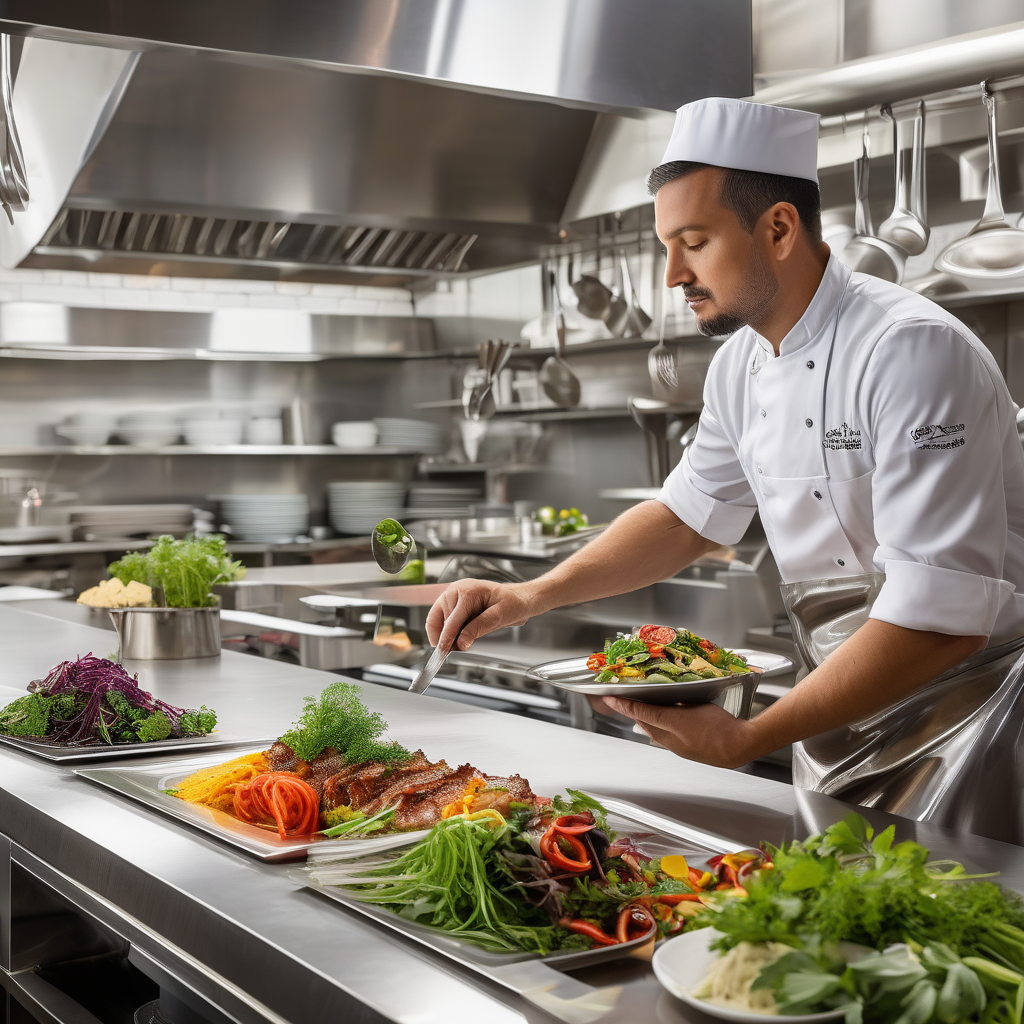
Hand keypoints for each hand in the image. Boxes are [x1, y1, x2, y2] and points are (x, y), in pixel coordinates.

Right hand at [425, 579, 536, 650]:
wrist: (519, 599)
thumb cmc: (512, 603)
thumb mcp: (499, 616)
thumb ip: (479, 628)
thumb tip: (461, 642)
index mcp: (468, 590)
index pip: (452, 618)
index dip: (447, 636)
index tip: (444, 650)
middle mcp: (456, 591)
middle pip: (439, 618)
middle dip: (443, 637)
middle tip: (450, 652)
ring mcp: (453, 597)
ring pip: (436, 620)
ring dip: (442, 635)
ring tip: (454, 646)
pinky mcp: (454, 605)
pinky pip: (441, 620)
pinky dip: (444, 632)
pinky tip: (454, 640)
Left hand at [601, 697, 758, 767]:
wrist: (739, 747)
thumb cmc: (720, 727)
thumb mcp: (695, 707)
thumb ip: (677, 703)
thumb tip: (666, 700)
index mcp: (670, 726)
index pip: (640, 712)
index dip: (623, 704)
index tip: (610, 698)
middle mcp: (670, 739)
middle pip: (644, 722)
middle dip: (632, 711)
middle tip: (621, 700)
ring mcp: (678, 746)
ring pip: (654, 730)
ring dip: (646, 719)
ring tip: (640, 707)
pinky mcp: (686, 750)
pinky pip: (666, 737)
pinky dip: (660, 726)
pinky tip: (666, 720)